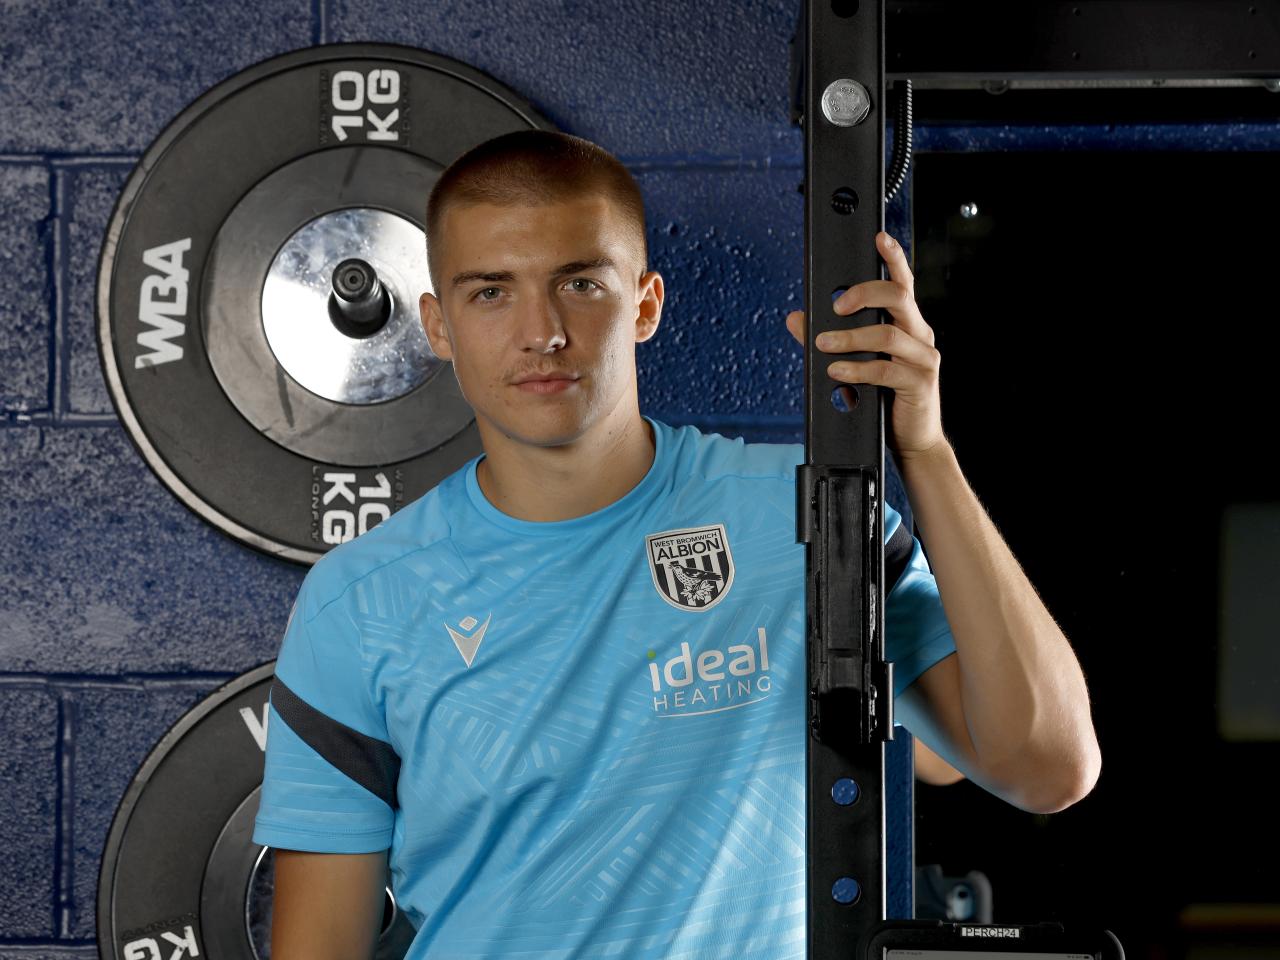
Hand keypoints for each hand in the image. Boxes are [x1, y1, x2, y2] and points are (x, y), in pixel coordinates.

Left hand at [785, 231, 947, 462]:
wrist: (910, 440)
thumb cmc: (883, 398)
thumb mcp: (852, 363)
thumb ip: (826, 339)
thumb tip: (795, 319)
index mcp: (906, 323)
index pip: (903, 282)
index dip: (893, 257)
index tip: (878, 237)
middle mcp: (918, 334)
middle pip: (898, 296)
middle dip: (864, 293)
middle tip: (837, 306)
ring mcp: (922, 357)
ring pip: (887, 334)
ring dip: (850, 338)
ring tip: (823, 344)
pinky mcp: (919, 382)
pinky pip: (885, 370)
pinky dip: (857, 369)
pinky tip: (837, 371)